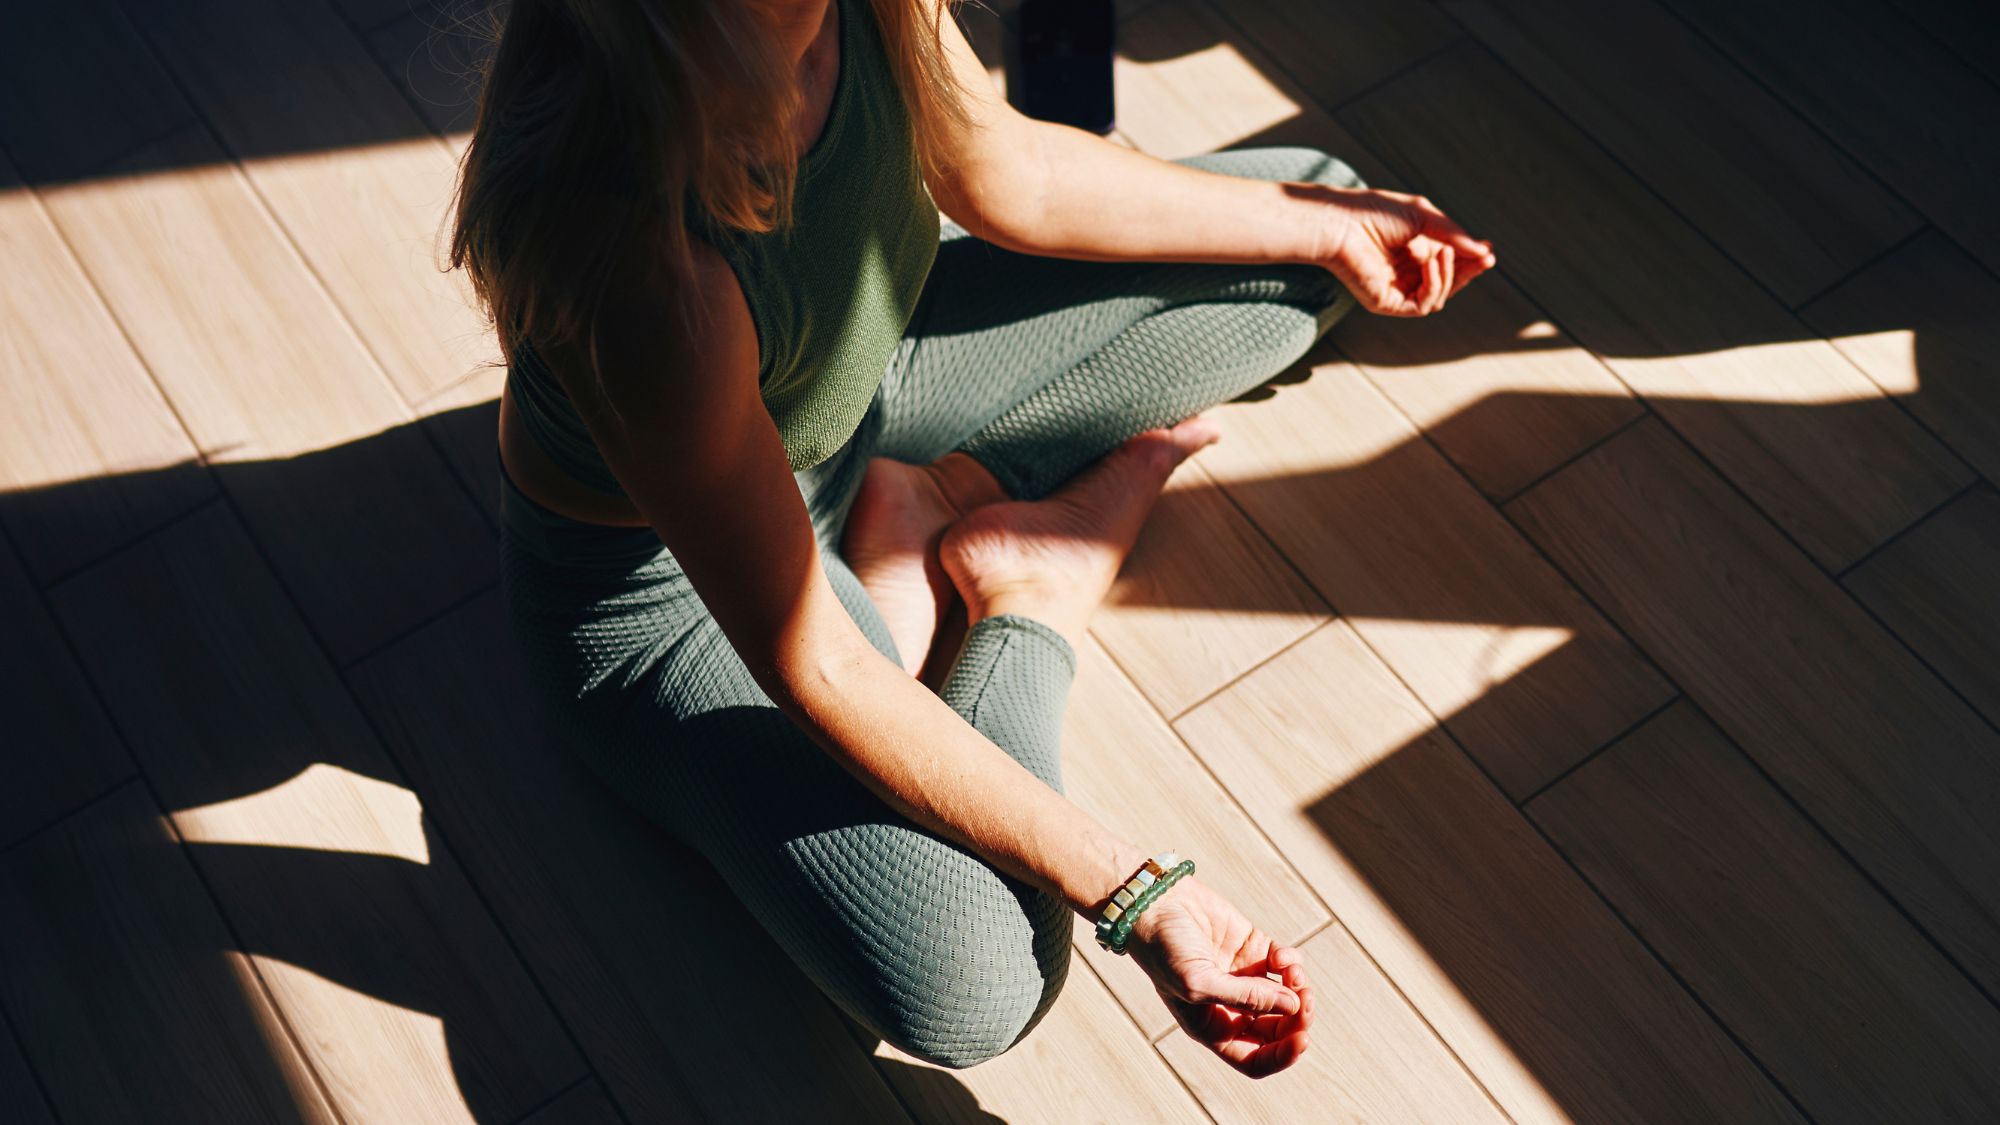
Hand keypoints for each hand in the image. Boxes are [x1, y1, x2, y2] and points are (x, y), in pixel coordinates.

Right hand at [1124, 875, 1313, 1077]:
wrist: (1154, 903)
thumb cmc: (1163, 949)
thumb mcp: (1198, 982)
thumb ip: (1246, 998)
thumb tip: (1294, 1006)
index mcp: (1213, 1027)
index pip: (1255, 1058)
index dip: (1282, 1056)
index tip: (1302, 1039)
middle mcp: (1231, 1007)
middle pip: (1278, 1029)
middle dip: (1297, 1020)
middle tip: (1305, 1000)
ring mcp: (1244, 977)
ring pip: (1288, 996)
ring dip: (1299, 988)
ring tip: (1292, 972)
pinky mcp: (1253, 948)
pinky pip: (1286, 964)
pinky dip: (1291, 962)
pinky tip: (1281, 956)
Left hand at [1311, 186, 1497, 316]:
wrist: (1341, 223)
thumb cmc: (1374, 213)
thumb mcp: (1423, 217)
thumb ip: (1454, 234)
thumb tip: (1485, 252)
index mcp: (1414, 251)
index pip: (1450, 262)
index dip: (1471, 258)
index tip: (1489, 249)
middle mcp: (1407, 272)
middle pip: (1449, 282)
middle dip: (1469, 270)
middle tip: (1486, 258)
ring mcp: (1397, 289)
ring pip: (1439, 296)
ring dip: (1449, 274)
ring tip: (1443, 251)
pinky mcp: (1387, 302)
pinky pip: (1423, 305)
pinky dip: (1434, 285)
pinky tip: (1430, 263)